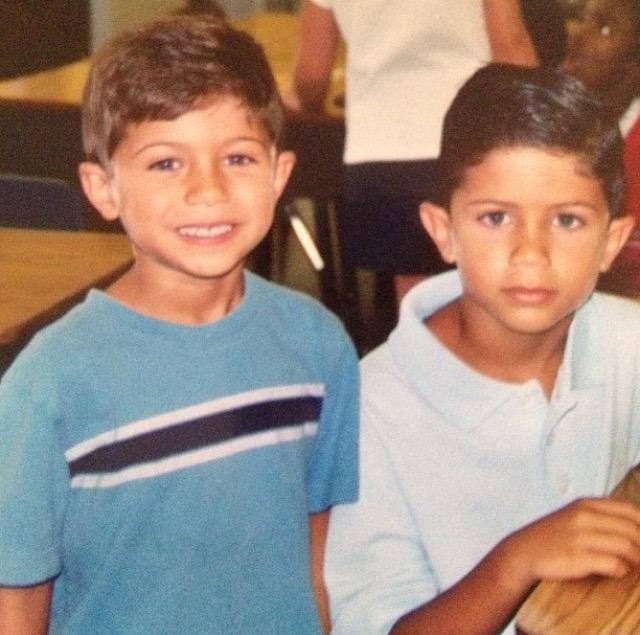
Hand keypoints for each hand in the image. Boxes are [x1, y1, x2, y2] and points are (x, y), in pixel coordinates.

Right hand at [497, 498, 639, 591]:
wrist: (525, 551)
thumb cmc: (554, 536)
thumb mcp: (575, 515)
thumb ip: (603, 517)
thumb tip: (636, 529)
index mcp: (586, 504)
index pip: (631, 510)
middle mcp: (584, 516)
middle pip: (633, 529)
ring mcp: (580, 536)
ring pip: (628, 547)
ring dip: (638, 560)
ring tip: (635, 566)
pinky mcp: (577, 557)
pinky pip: (614, 564)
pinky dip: (622, 570)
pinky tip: (617, 571)